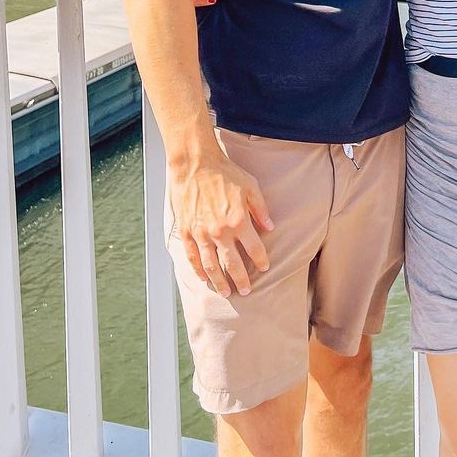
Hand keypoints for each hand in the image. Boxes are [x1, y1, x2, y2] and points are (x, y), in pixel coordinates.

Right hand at [170, 153, 272, 295]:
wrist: (195, 164)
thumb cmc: (225, 173)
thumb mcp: (251, 187)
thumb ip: (261, 209)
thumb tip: (270, 227)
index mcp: (238, 220)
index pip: (254, 249)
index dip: (261, 261)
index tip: (264, 268)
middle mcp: (220, 232)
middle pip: (233, 264)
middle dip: (241, 280)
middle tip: (246, 291)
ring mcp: (201, 234)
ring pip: (211, 267)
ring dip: (219, 282)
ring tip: (226, 292)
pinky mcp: (187, 232)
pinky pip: (192, 258)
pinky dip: (198, 271)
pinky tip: (204, 279)